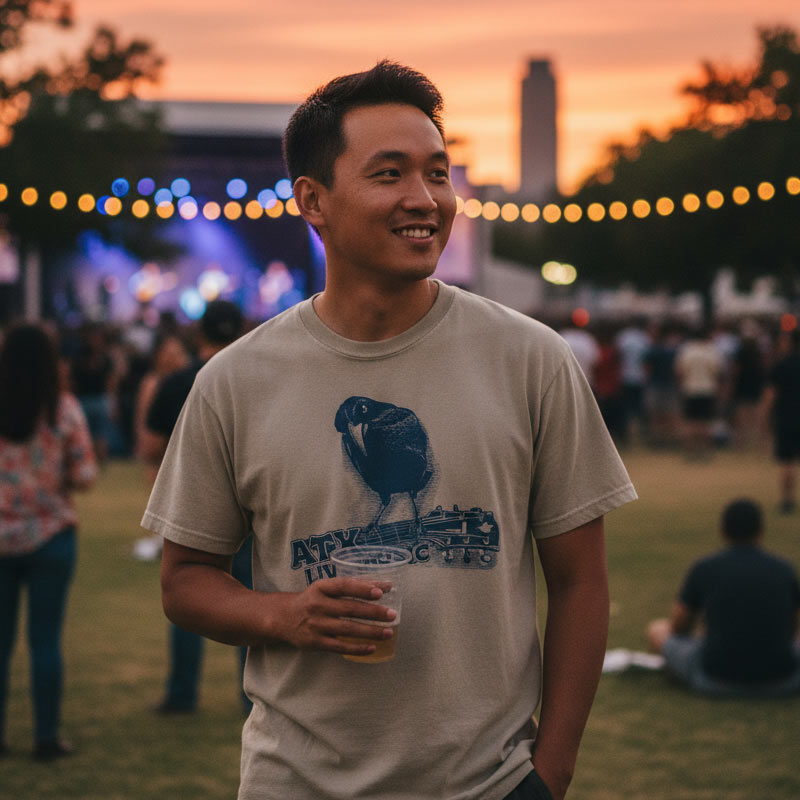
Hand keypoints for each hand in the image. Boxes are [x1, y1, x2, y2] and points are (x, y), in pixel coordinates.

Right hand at [277, 578, 395, 655]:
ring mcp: (316, 625)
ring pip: (347, 629)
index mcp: (321, 588)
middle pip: (349, 609)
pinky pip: (339, 646)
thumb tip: (384, 585)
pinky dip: (357, 648)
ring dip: (370, 631)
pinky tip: (372, 648)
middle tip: (392, 614)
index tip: (381, 591)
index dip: (362, 588)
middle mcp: (318, 605)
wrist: (282, 617)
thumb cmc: (312, 599)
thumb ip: (352, 586)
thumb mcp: (326, 588)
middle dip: (373, 612)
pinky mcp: (315, 642)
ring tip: (388, 632)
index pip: (344, 586)